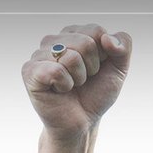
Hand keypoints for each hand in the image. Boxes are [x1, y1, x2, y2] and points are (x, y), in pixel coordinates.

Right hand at [21, 24, 132, 138]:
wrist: (82, 122)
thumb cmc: (95, 94)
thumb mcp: (118, 69)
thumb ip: (123, 47)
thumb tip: (108, 38)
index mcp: (73, 34)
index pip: (96, 31)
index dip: (104, 55)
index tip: (96, 69)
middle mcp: (54, 40)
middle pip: (86, 42)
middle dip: (92, 67)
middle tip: (83, 80)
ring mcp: (39, 54)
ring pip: (72, 57)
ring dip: (79, 78)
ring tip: (72, 85)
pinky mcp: (30, 71)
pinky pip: (56, 71)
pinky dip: (65, 85)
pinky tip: (59, 90)